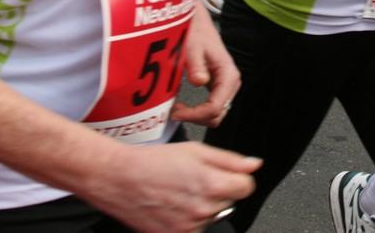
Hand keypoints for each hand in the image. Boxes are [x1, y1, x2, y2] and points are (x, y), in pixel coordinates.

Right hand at [82, 141, 259, 232]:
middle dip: (218, 190)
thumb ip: (231, 160)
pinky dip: (188, 219)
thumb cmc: (154, 161)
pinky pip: (193, 229)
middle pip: (229, 201)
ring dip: (203, 206)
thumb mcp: (196, 150)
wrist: (119, 179)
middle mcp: (203, 211)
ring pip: (211, 216)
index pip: (247, 187)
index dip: (238, 177)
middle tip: (194, 179)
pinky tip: (173, 205)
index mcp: (212, 185)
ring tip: (179, 191)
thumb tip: (255, 165)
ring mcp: (188, 228)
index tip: (228, 174)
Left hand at [171, 3, 239, 127]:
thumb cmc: (196, 33)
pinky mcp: (218, 88)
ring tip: (176, 108)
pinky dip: (197, 111)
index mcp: (228, 74)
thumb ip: (196, 65)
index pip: (216, 107)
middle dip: (195, 117)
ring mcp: (226, 87)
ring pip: (215, 114)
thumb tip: (199, 82)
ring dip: (196, 116)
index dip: (196, 115)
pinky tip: (182, 105)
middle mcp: (231, 83)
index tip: (176, 113)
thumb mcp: (193, 48)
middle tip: (174, 111)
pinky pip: (211, 107)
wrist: (199, 25)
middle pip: (217, 115)